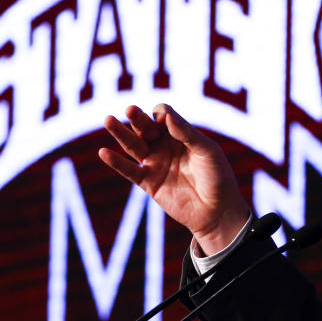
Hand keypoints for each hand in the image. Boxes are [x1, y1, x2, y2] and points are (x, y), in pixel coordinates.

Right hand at [98, 104, 249, 254]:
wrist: (217, 211)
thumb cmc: (217, 177)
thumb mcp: (207, 151)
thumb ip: (187, 133)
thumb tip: (165, 116)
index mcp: (181, 134)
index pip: (164, 116)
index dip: (162, 114)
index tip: (165, 119)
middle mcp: (165, 146)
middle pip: (145, 127)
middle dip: (138, 118)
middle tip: (130, 109)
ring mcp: (155, 163)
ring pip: (133, 145)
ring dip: (120, 133)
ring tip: (108, 120)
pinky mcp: (149, 183)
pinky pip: (129, 171)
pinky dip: (116, 162)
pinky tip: (104, 152)